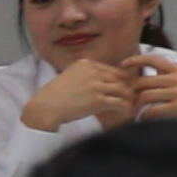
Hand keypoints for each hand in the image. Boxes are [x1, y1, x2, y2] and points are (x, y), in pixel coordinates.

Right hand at [19, 57, 139, 135]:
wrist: (45, 107)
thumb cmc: (56, 94)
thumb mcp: (70, 75)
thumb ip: (86, 74)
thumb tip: (102, 80)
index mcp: (86, 64)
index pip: (111, 69)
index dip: (119, 80)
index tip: (123, 88)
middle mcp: (93, 72)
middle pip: (119, 78)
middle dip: (126, 88)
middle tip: (130, 98)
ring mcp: (96, 85)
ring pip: (122, 90)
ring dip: (128, 98)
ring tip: (130, 105)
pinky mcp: (98, 100)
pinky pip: (119, 103)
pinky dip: (125, 108)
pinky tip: (125, 112)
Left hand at [128, 53, 176, 126]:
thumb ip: (174, 75)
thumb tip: (155, 75)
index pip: (152, 59)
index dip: (134, 60)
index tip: (123, 65)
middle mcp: (175, 79)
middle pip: (142, 82)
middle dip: (132, 91)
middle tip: (129, 99)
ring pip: (145, 96)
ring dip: (136, 105)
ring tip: (135, 112)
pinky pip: (153, 110)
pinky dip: (145, 116)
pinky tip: (144, 119)